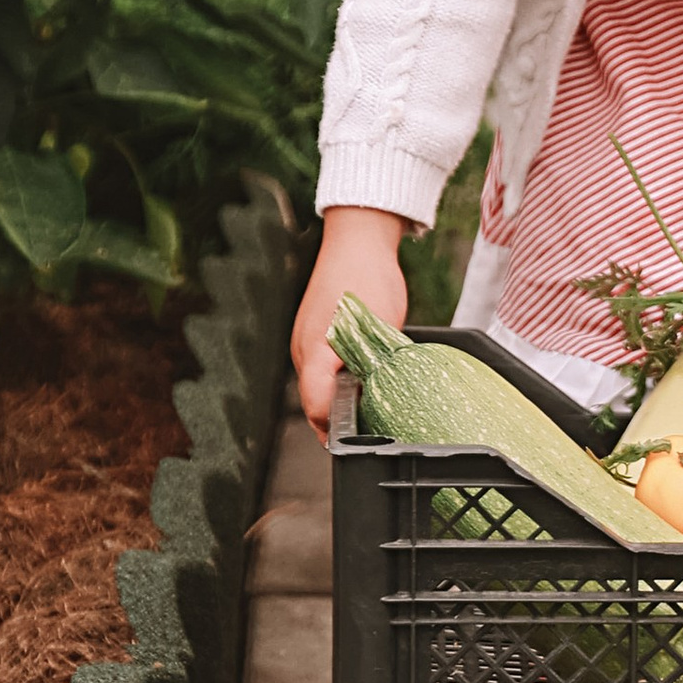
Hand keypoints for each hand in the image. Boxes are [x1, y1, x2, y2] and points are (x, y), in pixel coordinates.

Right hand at [292, 205, 412, 434]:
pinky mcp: (311, 334)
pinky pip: (320, 368)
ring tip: (365, 407)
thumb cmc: (368, 277)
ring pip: (316, 386)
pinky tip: (358, 377)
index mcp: (315, 350)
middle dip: (338, 420)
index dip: (335, 430)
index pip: (316, 408)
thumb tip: (373, 398)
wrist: (357, 241)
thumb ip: (371, 365)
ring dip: (337, 399)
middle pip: (314, 401)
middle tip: (368, 432)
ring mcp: (304, 341)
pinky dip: (336, 379)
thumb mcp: (379, 327)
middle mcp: (302, 349)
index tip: (354, 441)